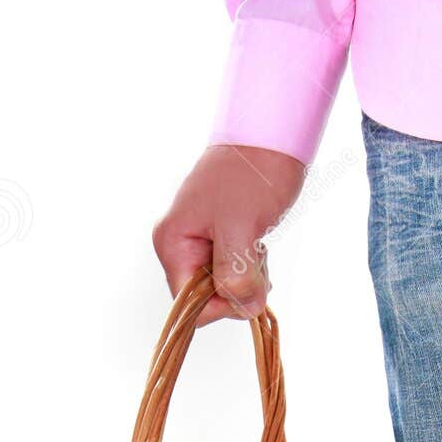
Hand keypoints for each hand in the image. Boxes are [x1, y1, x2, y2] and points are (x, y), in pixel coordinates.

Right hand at [152, 144, 306, 326]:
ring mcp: (198, 240)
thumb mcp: (242, 228)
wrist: (269, 133)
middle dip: (236, 286)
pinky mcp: (218, 236)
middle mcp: (178, 244)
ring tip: (257, 243)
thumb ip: (237, 274)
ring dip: (247, 275)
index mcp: (172, 243)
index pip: (188, 304)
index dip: (220, 304)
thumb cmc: (252, 173)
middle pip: (205, 296)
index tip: (247, 283)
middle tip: (255, 255)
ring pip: (222, 284)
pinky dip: (249, 264)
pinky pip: (231, 268)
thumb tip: (245, 308)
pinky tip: (257, 241)